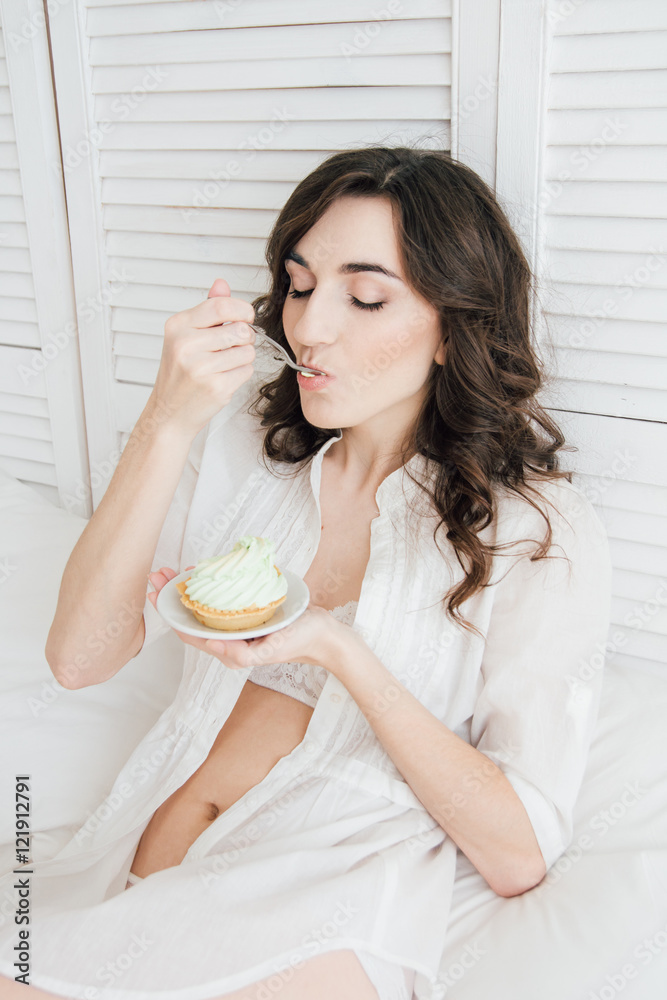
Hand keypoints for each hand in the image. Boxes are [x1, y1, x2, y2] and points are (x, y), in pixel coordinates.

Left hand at [147, 568, 352, 674]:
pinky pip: (220, 600)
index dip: (169, 613)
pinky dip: (208, 586)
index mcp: (229, 650)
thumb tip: (212, 645)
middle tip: (159, 574)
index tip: (157, 591)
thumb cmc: (299, 642)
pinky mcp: (246, 614)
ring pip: (202, 608)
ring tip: (172, 571)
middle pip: (191, 618)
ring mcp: (236, 626)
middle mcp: (228, 639)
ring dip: (186, 590)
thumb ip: (242, 653)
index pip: (188, 632)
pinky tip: (203, 573)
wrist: (324, 635)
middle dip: (172, 597)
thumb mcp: (271, 649)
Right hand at [148, 277, 256, 439]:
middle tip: (232, 346)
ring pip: (247, 351)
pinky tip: (223, 378)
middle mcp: (186, 344)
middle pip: (240, 329)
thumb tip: (221, 284)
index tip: (246, 316)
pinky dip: (240, 374)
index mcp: (178, 326)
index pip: (221, 305)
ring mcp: (201, 367)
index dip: (242, 309)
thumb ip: (207, 309)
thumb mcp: (185, 336)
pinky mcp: (216, 387)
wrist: (170, 412)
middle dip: (244, 338)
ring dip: (243, 358)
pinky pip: (246, 370)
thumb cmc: (180, 374)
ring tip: (224, 365)